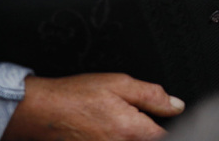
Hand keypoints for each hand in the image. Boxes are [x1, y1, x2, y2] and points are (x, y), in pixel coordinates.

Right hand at [3, 73, 182, 140]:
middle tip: (138, 115)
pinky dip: (119, 137)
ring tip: (117, 119)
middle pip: (149, 140)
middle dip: (149, 130)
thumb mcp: (120, 84)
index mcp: (132, 131)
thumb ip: (153, 96)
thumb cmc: (76, 96)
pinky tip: (108, 127)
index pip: (166, 136)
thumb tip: (177, 106)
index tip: (162, 117)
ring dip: (133, 133)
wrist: (41, 112)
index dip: (168, 124)